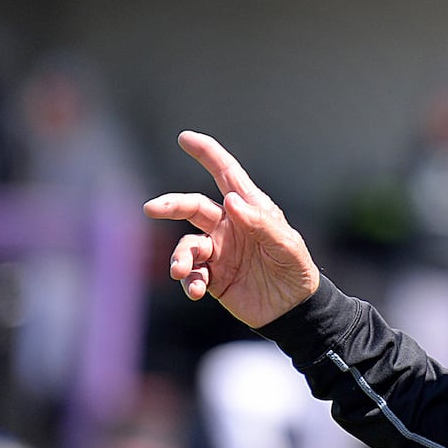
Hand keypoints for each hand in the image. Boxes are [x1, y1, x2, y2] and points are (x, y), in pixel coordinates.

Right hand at [144, 131, 320, 327]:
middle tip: (152, 208)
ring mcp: (218, 251)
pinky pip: (191, 274)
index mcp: (250, 210)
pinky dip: (188, 281)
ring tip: (182, 271)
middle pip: (192, 206)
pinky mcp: (212, 277)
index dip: (207, 154)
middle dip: (171, 205)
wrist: (294, 309)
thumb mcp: (286, 245)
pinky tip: (197, 291)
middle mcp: (229, 226)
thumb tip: (231, 200)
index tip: (185, 138)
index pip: (226, 176)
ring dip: (180, 257)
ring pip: (187, 244)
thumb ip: (260, 223)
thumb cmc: (296, 269)